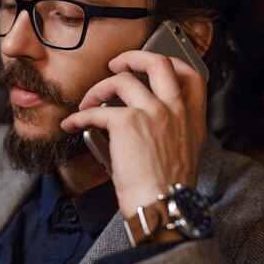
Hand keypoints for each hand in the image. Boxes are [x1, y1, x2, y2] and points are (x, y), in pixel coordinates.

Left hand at [60, 50, 207, 219]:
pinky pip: (96, 110)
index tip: (150, 64)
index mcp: (191, 118)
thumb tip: (143, 117)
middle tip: (116, 65)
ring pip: (122, 79)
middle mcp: (175, 110)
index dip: (170, 63)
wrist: (162, 206)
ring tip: (88, 103)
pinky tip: (72, 124)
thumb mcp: (184, 152)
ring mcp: (152, 112)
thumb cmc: (167, 188)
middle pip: (158, 62)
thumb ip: (172, 129)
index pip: (191, 75)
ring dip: (99, 88)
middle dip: (133, 57)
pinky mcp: (127, 122)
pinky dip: (79, 116)